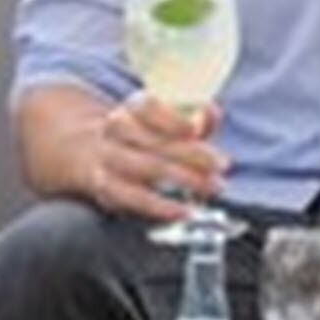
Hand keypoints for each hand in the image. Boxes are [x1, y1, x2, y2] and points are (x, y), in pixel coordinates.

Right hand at [78, 90, 228, 223]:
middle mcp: (116, 131)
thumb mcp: (170, 124)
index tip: (194, 130)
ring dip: (183, 178)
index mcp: (132, 108)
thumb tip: (211, 112)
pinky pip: (135, 198)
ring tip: (211, 187)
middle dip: (192, 154)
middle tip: (221, 165)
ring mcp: (108, 159)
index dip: (171, 119)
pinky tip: (185, 211)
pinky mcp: (106, 188)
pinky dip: (162, 207)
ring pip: (146, 168)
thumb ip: (196, 120)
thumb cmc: (148, 139)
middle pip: (153, 141)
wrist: (98, 154)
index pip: (148, 107)